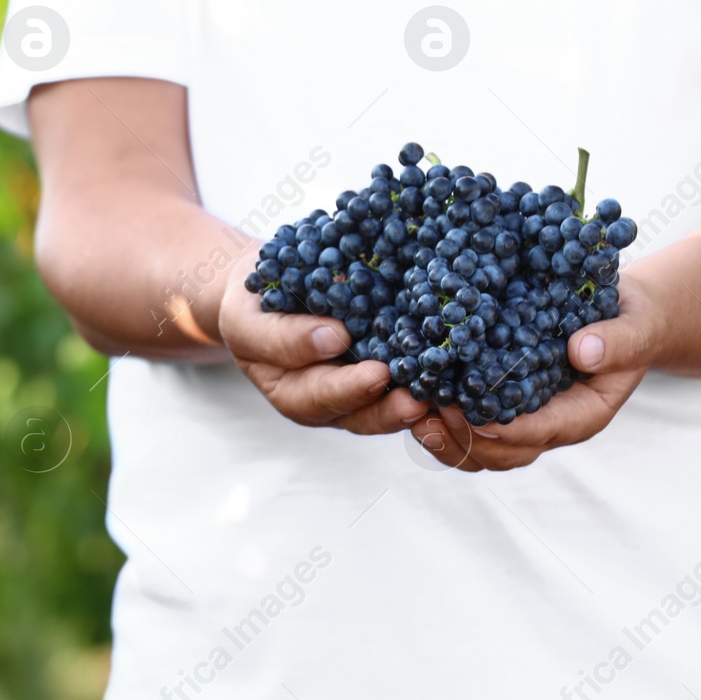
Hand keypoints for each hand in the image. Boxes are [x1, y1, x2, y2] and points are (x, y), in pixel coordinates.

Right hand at [216, 261, 427, 433]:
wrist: (268, 285)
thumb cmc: (252, 305)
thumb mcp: (246, 318)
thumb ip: (279, 336)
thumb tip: (334, 338)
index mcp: (291, 392)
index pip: (319, 397)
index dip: (346, 388)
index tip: (374, 372)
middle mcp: (329, 398)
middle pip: (361, 414)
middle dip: (389, 408)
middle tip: (416, 400)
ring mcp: (358, 384)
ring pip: (389, 403)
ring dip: (416, 399)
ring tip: (441, 393)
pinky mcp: (384, 362)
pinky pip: (407, 376)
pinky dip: (429, 375)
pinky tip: (454, 367)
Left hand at [408, 272, 661, 470]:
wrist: (626, 316)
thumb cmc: (634, 322)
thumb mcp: (637, 327)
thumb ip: (619, 343)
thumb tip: (582, 351)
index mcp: (583, 415)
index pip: (540, 432)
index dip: (505, 429)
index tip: (472, 413)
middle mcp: (550, 426)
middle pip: (502, 453)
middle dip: (464, 438)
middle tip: (428, 411)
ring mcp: (525, 419)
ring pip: (480, 448)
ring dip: (445, 436)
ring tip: (412, 412)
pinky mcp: (505, 402)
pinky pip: (470, 425)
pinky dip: (442, 418)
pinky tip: (416, 396)